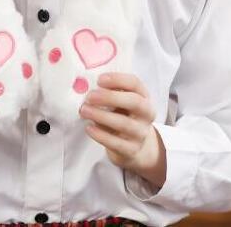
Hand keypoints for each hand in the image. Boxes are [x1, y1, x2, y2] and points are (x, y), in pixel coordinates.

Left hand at [78, 72, 165, 187]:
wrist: (133, 145)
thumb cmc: (122, 115)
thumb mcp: (120, 100)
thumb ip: (108, 91)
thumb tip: (85, 85)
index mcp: (143, 96)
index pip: (135, 83)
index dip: (118, 79)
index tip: (99, 79)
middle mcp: (146, 114)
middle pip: (134, 102)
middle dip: (110, 97)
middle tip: (90, 96)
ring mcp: (141, 133)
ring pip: (124, 124)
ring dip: (101, 116)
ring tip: (84, 110)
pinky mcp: (132, 150)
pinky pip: (116, 143)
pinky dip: (100, 135)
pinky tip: (89, 128)